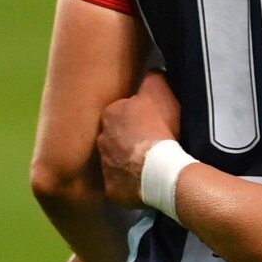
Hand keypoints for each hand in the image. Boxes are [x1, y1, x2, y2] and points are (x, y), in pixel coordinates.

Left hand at [98, 72, 182, 208]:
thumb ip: (153, 78)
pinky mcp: (112, 189)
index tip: (151, 120)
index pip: (122, 110)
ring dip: (130, 160)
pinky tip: (147, 179)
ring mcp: (105, 167)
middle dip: (130, 138)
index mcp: (111, 114)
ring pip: (117, 159)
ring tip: (151, 162)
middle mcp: (101, 139)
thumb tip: (151, 73)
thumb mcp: (160, 92)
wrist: (160, 170)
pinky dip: (132, 181)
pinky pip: (122, 183)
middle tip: (152, 141)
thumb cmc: (160, 129)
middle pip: (117, 135)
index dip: (138, 115)